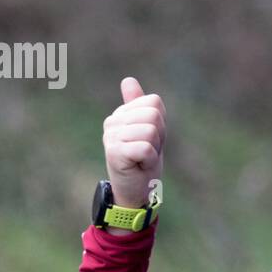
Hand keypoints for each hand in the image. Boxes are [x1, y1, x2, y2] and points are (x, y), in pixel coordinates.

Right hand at [103, 76, 165, 207]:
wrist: (136, 191)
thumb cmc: (143, 161)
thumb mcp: (147, 130)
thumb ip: (140, 106)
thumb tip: (128, 80)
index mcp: (120, 114)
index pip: (154, 102)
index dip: (161, 123)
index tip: (152, 139)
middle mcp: (112, 122)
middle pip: (154, 115)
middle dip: (159, 136)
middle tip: (147, 150)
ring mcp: (111, 137)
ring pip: (151, 131)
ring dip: (154, 149)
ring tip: (142, 158)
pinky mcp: (114, 152)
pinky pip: (146, 148)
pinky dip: (149, 160)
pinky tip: (139, 165)